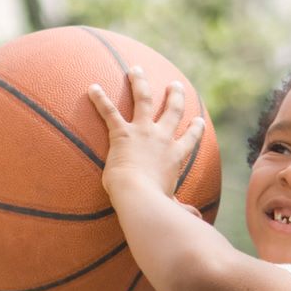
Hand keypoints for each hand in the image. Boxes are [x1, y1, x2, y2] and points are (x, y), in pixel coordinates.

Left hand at [89, 66, 204, 201]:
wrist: (139, 198)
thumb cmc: (156, 206)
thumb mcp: (173, 208)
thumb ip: (184, 211)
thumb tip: (196, 221)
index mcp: (176, 156)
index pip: (190, 139)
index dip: (195, 129)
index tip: (198, 121)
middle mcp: (163, 138)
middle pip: (172, 110)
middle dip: (174, 95)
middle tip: (175, 85)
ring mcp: (142, 132)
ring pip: (144, 98)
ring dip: (140, 82)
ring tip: (136, 69)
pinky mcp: (122, 134)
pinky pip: (109, 112)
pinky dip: (99, 99)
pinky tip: (92, 87)